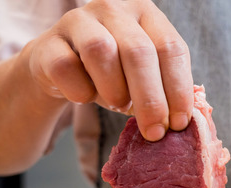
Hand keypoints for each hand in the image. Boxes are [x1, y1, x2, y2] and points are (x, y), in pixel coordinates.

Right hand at [25, 0, 192, 140]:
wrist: (59, 70)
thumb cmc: (111, 75)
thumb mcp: (143, 78)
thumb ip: (165, 90)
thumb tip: (182, 121)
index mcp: (145, 13)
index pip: (170, 48)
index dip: (178, 89)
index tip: (178, 123)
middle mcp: (113, 8)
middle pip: (138, 51)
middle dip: (150, 99)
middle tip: (154, 132)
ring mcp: (78, 20)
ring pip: (101, 51)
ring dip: (115, 89)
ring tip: (118, 105)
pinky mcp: (48, 42)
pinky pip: (66, 68)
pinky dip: (80, 92)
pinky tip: (85, 97)